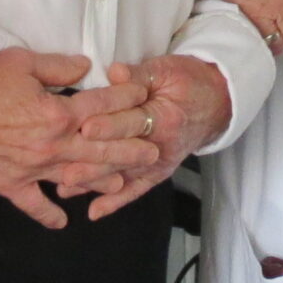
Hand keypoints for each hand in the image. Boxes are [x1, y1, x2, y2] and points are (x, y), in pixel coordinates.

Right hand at [0, 48, 160, 230]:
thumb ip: (58, 66)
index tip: (142, 96)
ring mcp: (34, 169)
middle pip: (101, 149)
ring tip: (122, 185)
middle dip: (130, 149)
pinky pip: (34, 205)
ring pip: (76, 179)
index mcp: (58, 113)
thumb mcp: (22, 62)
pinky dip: (49, 215)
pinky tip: (63, 222)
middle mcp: (53, 145)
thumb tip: (86, 66)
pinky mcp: (12, 185)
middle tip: (152, 152)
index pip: (102, 106)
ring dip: (101, 183)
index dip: (125, 98)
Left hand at [78, 55, 231, 220]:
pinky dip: (116, 202)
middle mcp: (162, 145)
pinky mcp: (158, 172)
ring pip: (123, 175)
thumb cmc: (187, 81)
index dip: (109, 125)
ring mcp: (159, 162)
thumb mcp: (166, 70)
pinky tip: (94, 212)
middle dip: (94, 163)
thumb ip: (138, 74)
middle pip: (123, 154)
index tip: (84, 129)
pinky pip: (136, 190)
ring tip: (65, 189)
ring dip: (95, 183)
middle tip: (65, 171)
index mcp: (165, 116)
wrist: (216, 102)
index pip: (132, 121)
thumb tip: (115, 72)